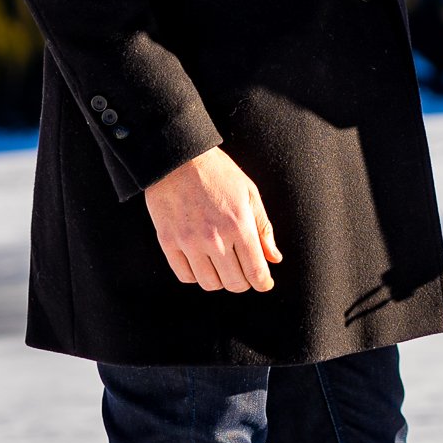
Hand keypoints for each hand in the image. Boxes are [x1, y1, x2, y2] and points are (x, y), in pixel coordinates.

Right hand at [144, 146, 281, 291]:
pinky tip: (202, 263)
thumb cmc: (218, 173)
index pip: (256, 271)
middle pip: (234, 283)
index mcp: (239, 225)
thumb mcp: (249, 193)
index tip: (264, 282)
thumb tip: (274, 258)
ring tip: (223, 267)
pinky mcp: (168, 242)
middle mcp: (214, 238)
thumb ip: (263, 228)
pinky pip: (185, 276)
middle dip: (244, 282)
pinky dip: (196, 276)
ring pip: (209, 284)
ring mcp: (189, 242)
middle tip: (244, 272)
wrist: (178, 158)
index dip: (263, 282)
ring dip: (220, 280)